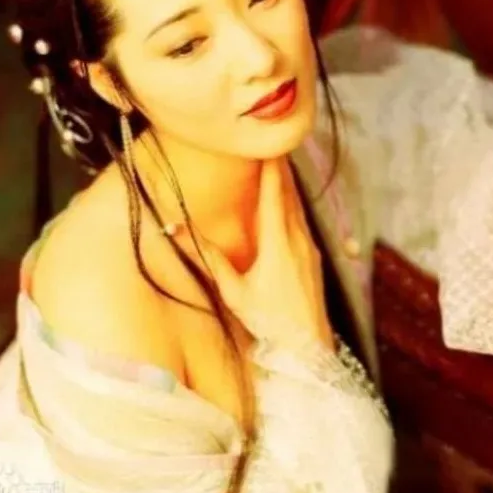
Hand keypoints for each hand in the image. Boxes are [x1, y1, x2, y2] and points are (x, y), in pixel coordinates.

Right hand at [178, 158, 331, 348]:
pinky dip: (293, 206)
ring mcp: (309, 249)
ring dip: (287, 187)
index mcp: (278, 242)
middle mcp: (298, 239)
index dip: (270, 167)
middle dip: (280, 170)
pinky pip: (302, 223)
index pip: (274, 194)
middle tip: (272, 145)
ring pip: (298, 208)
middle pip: (289, 195)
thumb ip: (209, 258)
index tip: (267, 144)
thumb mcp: (234, 291)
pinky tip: (287, 206)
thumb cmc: (268, 321)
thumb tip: (179, 232)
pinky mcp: (313, 259)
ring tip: (278, 167)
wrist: (308, 347)